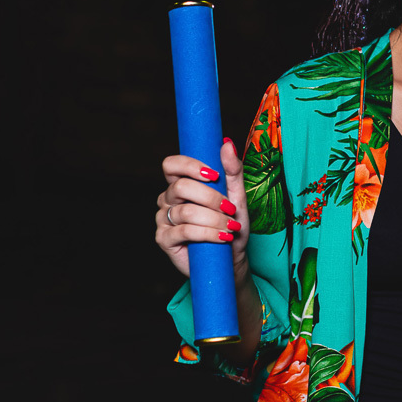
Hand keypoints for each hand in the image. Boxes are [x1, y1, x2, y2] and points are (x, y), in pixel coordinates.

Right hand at [155, 138, 250, 287]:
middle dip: (211, 198)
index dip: (189, 166)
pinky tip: (222, 238)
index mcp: (181, 183)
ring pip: (185, 211)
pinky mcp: (164, 240)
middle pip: (181, 187)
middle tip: (230, 209)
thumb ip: (232, 170)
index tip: (214, 175)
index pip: (171, 164)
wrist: (231, 258)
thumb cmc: (232, 225)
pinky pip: (183, 231)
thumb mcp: (237, 196)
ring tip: (231, 227)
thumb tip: (227, 143)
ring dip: (214, 219)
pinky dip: (208, 233)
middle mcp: (168, 199)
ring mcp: (163, 219)